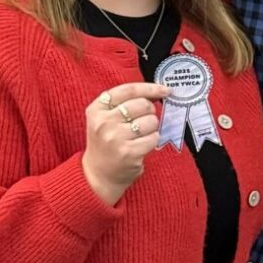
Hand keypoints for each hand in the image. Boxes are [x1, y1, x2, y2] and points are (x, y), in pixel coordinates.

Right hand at [82, 81, 164, 205]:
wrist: (99, 174)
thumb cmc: (107, 142)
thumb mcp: (106, 119)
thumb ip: (126, 103)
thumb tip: (157, 92)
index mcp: (96, 109)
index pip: (128, 90)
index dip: (150, 88)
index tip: (165, 90)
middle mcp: (104, 121)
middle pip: (143, 104)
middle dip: (150, 112)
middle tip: (143, 122)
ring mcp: (116, 137)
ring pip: (151, 121)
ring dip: (152, 128)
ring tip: (140, 136)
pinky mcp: (129, 152)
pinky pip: (154, 138)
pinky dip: (153, 140)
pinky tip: (143, 145)